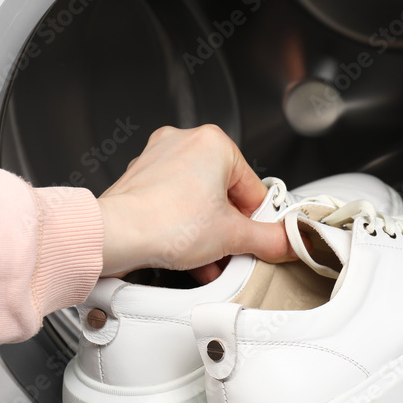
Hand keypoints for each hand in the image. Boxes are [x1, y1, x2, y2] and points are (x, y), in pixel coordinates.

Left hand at [97, 125, 291, 279]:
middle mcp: (184, 142)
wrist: (115, 236)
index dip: (257, 220)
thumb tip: (287, 241)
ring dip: (206, 233)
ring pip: (197, 201)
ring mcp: (158, 159)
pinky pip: (172, 204)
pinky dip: (182, 228)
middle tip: (230, 251)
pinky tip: (187, 255)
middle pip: (224, 194)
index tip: (257, 239)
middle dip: (228, 230)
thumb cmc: (164, 222)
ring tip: (208, 259)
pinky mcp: (139, 179)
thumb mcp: (233, 236)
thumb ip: (268, 239)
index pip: (253, 187)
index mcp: (213, 143)